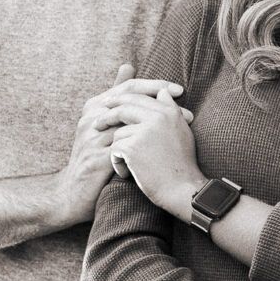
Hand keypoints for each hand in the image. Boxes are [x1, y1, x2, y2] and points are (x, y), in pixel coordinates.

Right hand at [56, 65, 190, 224]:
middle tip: (185, 106)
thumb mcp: (100, 121)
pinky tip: (167, 147)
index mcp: (94, 106)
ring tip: (183, 127)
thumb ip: (115, 95)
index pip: (128, 87)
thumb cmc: (93, 153)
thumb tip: (128, 65)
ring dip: (160, 124)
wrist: (72, 191)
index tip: (178, 89)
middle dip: (160, 101)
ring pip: (132, 124)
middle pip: (131, 101)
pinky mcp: (98, 160)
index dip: (154, 85)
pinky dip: (149, 146)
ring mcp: (93, 139)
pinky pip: (127, 148)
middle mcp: (91, 119)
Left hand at [104, 89, 202, 216]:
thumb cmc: (182, 163)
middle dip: (108, 115)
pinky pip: (115, 148)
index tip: (110, 105)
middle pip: (124, 106)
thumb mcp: (181, 131)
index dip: (121, 99)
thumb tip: (163, 92)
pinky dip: (117, 162)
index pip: (139, 96)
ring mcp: (144, 130)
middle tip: (97, 123)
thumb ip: (171, 109)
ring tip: (127, 163)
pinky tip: (127, 172)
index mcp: (168, 111)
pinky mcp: (133, 146)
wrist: (182, 188)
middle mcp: (157, 116)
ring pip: (118, 132)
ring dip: (119, 149)